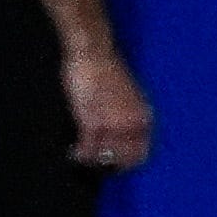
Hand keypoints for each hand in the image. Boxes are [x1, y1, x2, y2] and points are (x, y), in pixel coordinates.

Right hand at [63, 44, 155, 171]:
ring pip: (105, 157)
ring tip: (82, 156)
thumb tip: (124, 133)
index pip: (142, 152)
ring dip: (92, 159)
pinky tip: (73, 152)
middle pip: (125, 160)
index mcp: (144, 116)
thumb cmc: (108, 71)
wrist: (94, 54)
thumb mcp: (127, 96)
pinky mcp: (93, 124)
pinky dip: (79, 154)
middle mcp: (133, 125)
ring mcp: (114, 127)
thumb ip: (128, 116)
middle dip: (110, 162)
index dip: (128, 160)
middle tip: (95, 160)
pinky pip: (87, 151)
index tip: (115, 162)